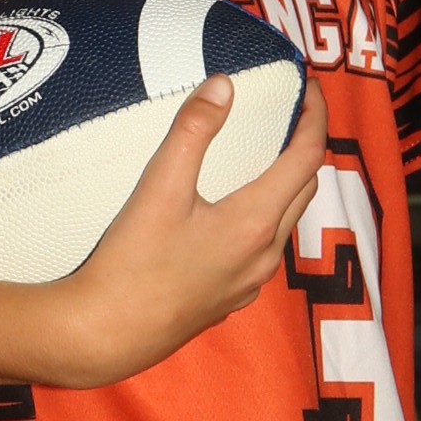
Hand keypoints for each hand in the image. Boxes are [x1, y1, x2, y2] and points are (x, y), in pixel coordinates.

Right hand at [44, 74, 330, 387]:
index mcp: (255, 222)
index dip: (314, 118)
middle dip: (303, 148)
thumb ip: (192, 131)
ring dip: (284, 186)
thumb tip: (223, 85)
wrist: (106, 335)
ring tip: (262, 157)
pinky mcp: (230, 300)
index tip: (309, 88)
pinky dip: (262, 219)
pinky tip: (231, 213)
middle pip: (303, 190)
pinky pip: (262, 251)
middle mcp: (264, 255)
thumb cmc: (131, 265)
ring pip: (284, 223)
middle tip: (289, 116)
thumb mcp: (158, 188)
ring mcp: (249, 282)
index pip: (306, 158)